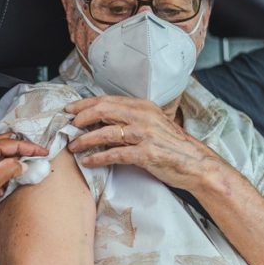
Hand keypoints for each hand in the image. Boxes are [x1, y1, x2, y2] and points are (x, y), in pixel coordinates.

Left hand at [0, 134, 48, 222]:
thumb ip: (9, 170)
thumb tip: (23, 164)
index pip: (14, 144)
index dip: (32, 148)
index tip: (45, 153)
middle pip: (8, 146)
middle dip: (21, 155)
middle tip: (34, 163)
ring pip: (2, 158)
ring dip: (9, 170)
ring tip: (9, 184)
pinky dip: (0, 177)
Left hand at [65, 96, 229, 191]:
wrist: (195, 164)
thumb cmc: (171, 145)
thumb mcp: (152, 124)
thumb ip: (130, 120)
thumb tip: (101, 121)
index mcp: (143, 106)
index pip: (107, 100)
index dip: (85, 104)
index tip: (69, 109)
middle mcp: (143, 116)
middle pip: (103, 110)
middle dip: (81, 118)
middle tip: (68, 127)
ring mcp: (145, 135)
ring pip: (106, 132)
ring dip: (85, 140)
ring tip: (73, 146)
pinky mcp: (146, 154)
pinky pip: (115, 154)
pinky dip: (98, 158)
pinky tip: (88, 161)